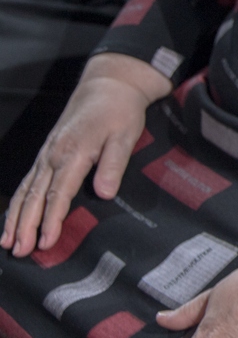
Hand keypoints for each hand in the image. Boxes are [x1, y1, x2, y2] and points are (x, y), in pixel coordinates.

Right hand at [5, 56, 165, 256]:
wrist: (108, 85)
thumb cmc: (120, 111)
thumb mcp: (126, 135)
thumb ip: (113, 165)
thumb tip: (104, 194)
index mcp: (73, 153)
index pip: (58, 193)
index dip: (51, 220)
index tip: (46, 242)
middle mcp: (53, 155)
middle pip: (35, 196)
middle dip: (25, 226)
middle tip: (20, 251)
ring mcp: (46, 154)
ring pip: (26, 190)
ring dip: (16, 217)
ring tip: (8, 242)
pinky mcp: (46, 153)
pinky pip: (27, 181)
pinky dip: (18, 201)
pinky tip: (12, 218)